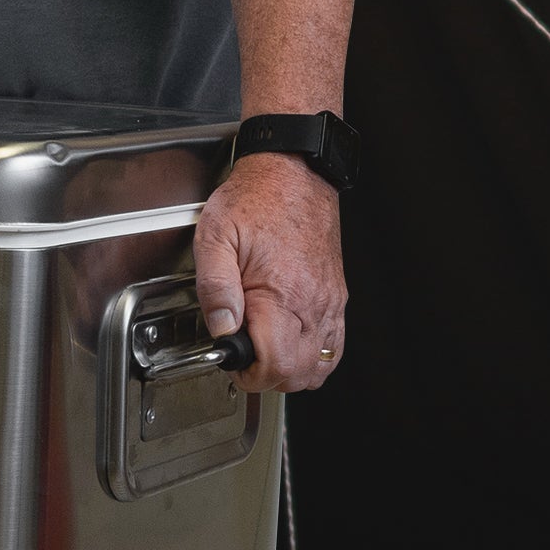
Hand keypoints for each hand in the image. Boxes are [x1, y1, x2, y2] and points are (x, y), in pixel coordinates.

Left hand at [193, 152, 345, 393]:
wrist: (294, 172)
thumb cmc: (256, 199)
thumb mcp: (215, 237)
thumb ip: (214, 288)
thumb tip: (221, 329)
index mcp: (282, 293)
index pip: (274, 364)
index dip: (247, 373)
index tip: (231, 358)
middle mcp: (313, 302)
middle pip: (298, 373)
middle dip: (265, 376)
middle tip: (242, 355)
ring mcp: (329, 301)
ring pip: (319, 366)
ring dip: (289, 371)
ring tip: (263, 351)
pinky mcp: (335, 296)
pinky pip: (334, 345)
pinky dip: (313, 357)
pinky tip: (290, 344)